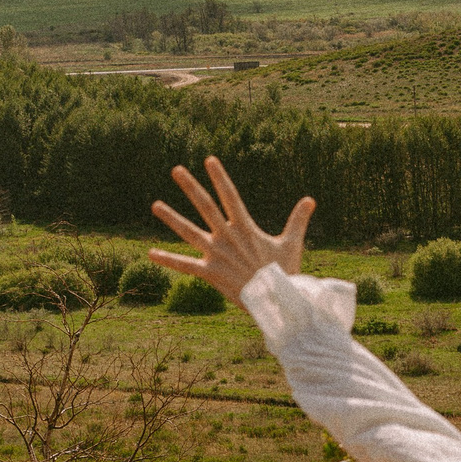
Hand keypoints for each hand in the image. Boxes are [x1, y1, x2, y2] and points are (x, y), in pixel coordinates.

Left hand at [151, 156, 314, 301]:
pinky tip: (150, 253)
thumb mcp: (292, 243)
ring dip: (172, 218)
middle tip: (176, 169)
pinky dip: (168, 260)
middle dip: (191, 187)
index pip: (230, 196)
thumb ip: (298, 220)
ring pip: (189, 232)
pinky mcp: (210, 273)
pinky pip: (185, 266)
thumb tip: (310, 199)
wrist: (276, 302)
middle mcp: (227, 237)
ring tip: (155, 205)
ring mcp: (217, 255)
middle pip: (206, 207)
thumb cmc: (285, 272)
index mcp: (245, 228)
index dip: (220, 177)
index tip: (209, 159)